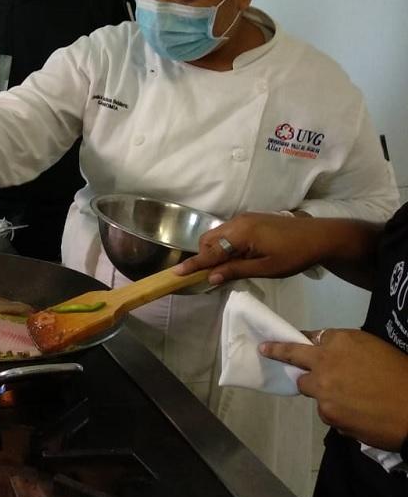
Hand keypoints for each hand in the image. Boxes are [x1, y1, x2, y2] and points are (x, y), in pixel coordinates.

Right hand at [175, 212, 322, 284]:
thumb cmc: (294, 255)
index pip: (210, 252)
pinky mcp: (251, 220)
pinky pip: (228, 232)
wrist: (320, 237)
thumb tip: (210, 278)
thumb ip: (236, 271)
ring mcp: (244, 219)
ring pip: (217, 235)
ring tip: (225, 268)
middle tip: (209, 275)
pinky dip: (225, 245)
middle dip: (204, 256)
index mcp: (240, 234)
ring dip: (215, 251)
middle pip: (208, 240)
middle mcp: (237, 222)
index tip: (176, 273)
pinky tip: (237, 257)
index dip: (193, 264)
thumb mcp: (266, 268)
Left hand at [261, 329, 407, 450]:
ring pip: (310, 389)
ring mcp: (322, 388)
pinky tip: (359, 415)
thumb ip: (345, 349)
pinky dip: (338, 413)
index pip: (308, 337)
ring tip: (351, 399)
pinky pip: (326, 411)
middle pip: (293, 357)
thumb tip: (327, 353)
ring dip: (322, 392)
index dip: (299, 341)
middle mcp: (324, 361)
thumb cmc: (402, 374)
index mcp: (339, 340)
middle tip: (264, 350)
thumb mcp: (373, 348)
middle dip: (278, 353)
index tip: (282, 340)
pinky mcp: (327, 412)